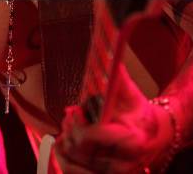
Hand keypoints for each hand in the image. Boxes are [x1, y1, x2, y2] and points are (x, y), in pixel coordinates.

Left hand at [54, 65, 173, 172]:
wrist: (153, 135)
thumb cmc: (138, 112)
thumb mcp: (130, 92)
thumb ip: (115, 76)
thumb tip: (105, 54)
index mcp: (132, 140)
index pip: (93, 136)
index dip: (79, 123)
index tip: (75, 110)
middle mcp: (123, 164)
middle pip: (79, 149)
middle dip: (70, 128)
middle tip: (70, 114)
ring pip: (73, 163)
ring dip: (64, 143)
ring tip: (66, 128)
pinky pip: (74, 173)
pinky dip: (64, 159)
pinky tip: (63, 145)